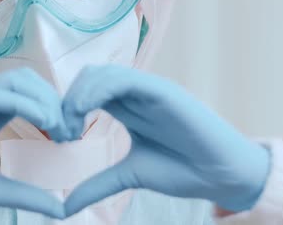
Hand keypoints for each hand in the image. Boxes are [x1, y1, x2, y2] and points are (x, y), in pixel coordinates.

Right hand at [0, 68, 69, 224]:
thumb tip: (60, 207)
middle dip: (55, 100)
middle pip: (27, 81)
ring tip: (59, 127)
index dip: (55, 108)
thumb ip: (24, 193)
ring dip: (44, 99)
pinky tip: (44, 124)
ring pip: (15, 80)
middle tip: (69, 131)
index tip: (70, 136)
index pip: (29, 95)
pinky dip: (25, 104)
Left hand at [63, 65, 269, 215]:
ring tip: (72, 127)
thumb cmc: (182, 171)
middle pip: (88, 78)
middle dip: (67, 101)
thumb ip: (97, 185)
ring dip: (78, 95)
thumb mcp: (128, 175)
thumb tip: (64, 208)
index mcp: (127, 107)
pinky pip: (124, 80)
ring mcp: (149, 90)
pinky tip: (85, 111)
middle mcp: (135, 94)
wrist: (221, 177)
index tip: (61, 137)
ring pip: (102, 75)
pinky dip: (98, 90)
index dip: (66, 109)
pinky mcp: (163, 91)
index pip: (86, 91)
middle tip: (63, 133)